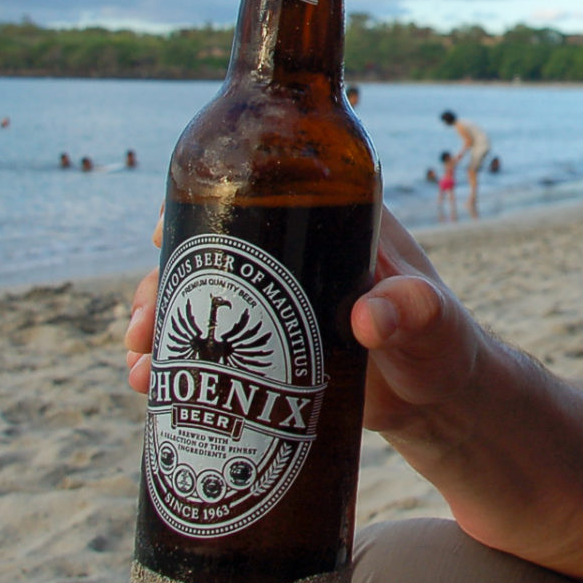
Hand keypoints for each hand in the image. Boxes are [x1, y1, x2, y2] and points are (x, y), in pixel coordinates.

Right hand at [123, 206, 484, 426]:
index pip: (259, 184)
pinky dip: (173, 357)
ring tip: (139, 362)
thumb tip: (369, 317)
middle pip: (212, 245)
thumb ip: (412, 313)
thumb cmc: (442, 343)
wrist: (437, 398)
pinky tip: (145, 384)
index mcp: (336, 214)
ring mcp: (276, 296)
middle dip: (161, 280)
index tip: (161, 233)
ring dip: (159, 321)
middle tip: (144, 324)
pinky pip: (207, 342)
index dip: (202, 199)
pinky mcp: (265, 343)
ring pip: (200, 296)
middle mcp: (297, 247)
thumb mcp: (431, 323)